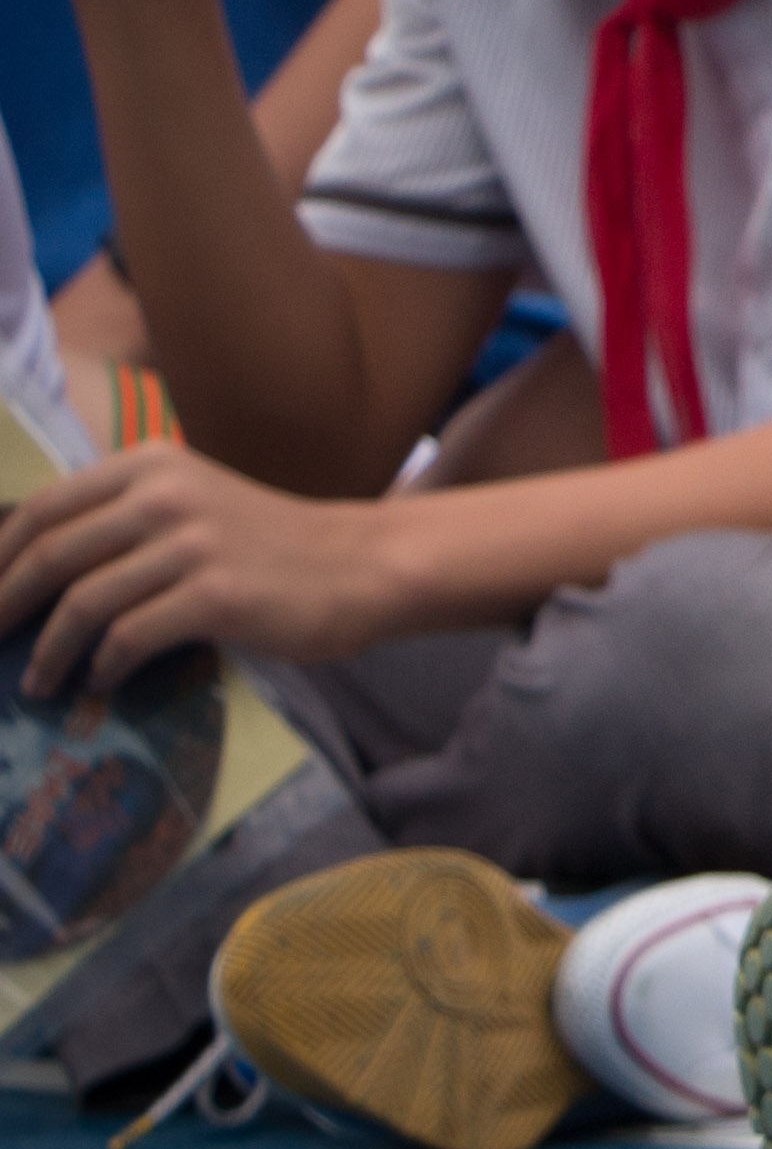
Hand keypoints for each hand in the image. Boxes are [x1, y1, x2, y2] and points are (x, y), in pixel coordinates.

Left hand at [0, 445, 415, 696]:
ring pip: (83, 602)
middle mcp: (165, 496)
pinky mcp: (218, 596)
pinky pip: (131, 636)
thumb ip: (122, 518)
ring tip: (37, 682)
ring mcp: (193, 545)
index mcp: (150, 465)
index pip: (41, 509)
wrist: (360, 566)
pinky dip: (103, 666)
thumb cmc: (270, 543)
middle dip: (4, 606)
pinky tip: (101, 681)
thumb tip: (31, 566)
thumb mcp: (190, 505)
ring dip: (48, 651)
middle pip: (51, 554)